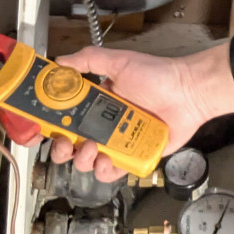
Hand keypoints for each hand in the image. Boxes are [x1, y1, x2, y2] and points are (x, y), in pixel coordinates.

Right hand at [49, 40, 233, 182]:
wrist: (188, 93)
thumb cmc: (157, 75)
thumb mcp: (121, 62)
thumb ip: (90, 60)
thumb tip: (59, 60)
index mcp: (97, 103)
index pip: (66, 118)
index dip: (52, 126)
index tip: (44, 129)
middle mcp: (103, 125)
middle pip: (71, 145)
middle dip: (62, 149)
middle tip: (68, 143)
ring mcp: (117, 143)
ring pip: (87, 161)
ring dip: (82, 159)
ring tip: (92, 148)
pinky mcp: (133, 158)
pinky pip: (112, 173)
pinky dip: (105, 171)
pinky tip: (107, 161)